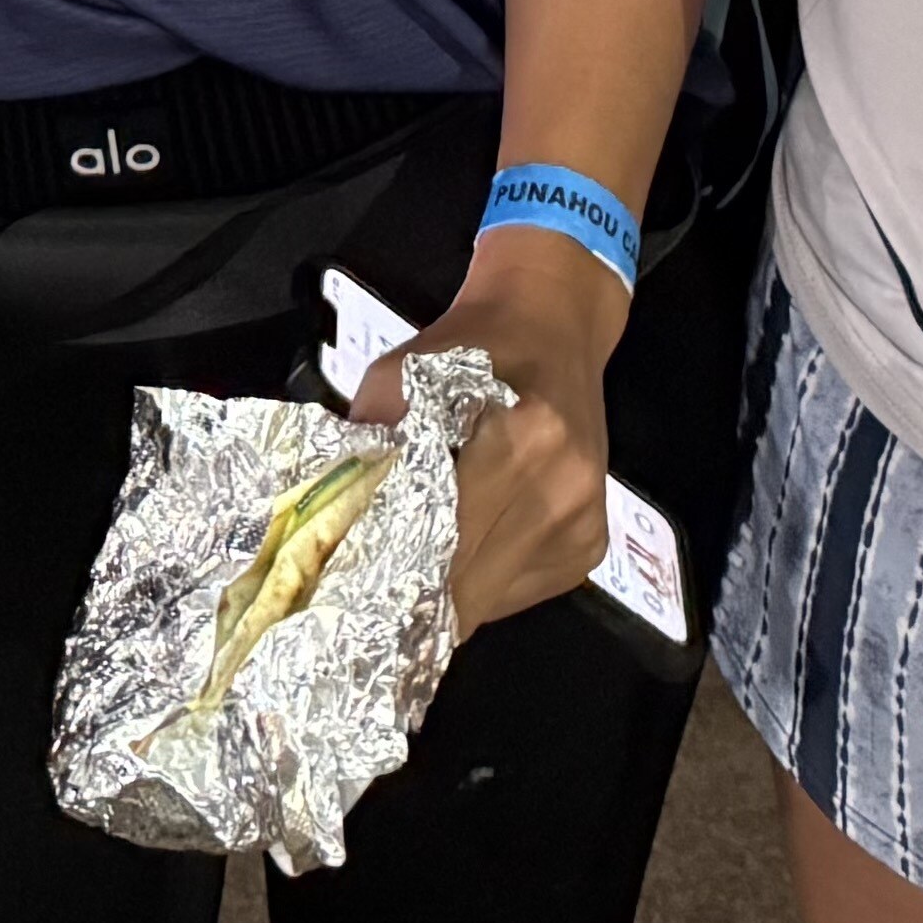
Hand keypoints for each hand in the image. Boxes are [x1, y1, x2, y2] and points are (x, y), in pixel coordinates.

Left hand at [354, 225, 626, 628]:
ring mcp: (584, 522)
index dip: (395, 582)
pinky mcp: (592, 544)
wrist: (552, 320)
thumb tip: (330, 526)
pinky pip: (522, 592)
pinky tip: (475, 538)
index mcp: (522, 439)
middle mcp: (564, 488)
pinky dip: (487, 580)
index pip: (446, 546)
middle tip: (372, 598)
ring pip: (494, 601)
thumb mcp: (399, 373)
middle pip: (471, 590)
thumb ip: (368, 445)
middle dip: (418, 602)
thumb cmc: (471, 345)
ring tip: (422, 561)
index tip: (353, 599)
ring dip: (454, 592)